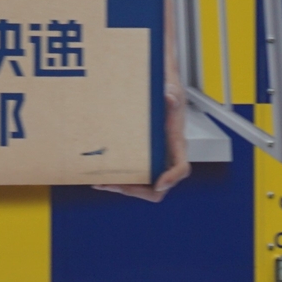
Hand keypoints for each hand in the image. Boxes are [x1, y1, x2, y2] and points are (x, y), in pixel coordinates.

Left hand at [94, 60, 192, 202]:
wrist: (164, 95)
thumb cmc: (169, 95)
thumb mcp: (172, 92)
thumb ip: (172, 95)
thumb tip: (169, 97)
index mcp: (177, 145)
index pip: (181, 168)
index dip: (171, 179)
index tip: (158, 184)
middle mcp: (168, 158)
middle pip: (159, 187)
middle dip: (137, 189)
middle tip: (115, 184)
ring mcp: (156, 162)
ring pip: (143, 187)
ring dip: (122, 187)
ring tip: (101, 183)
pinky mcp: (144, 161)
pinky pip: (134, 179)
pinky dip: (118, 181)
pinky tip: (101, 178)